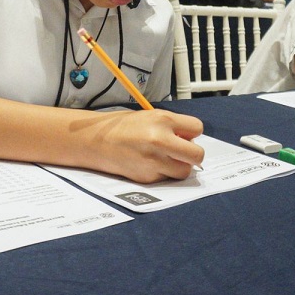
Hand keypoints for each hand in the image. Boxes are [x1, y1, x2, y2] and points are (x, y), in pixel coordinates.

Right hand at [74, 109, 204, 182]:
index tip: (185, 135)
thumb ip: (172, 126)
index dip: (192, 133)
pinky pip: (166, 177)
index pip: (197, 128)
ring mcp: (154, 161)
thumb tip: (190, 139)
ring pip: (184, 171)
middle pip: (197, 154)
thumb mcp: (151, 117)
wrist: (96, 141)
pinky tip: (149, 163)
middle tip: (184, 152)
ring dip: (179, 166)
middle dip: (193, 154)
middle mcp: (161, 140)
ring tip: (165, 158)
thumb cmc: (123, 127)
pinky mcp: (147, 178)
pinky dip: (162, 172)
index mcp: (163, 120)